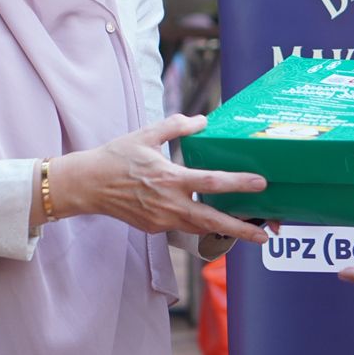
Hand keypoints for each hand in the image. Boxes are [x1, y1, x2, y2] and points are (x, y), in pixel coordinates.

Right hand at [58, 114, 269, 243]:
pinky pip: (183, 227)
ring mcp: (161, 220)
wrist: (87, 186)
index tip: (261, 184)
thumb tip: (203, 121)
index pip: (212, 182)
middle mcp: (168, 204)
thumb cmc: (116, 157)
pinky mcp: (155, 228)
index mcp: (170, 178)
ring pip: (200, 228)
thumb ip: (176, 126)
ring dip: (225, 231)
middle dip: (241, 228)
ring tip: (250, 232)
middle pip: (212, 220)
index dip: (238, 184)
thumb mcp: (146, 135)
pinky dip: (201, 225)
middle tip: (266, 234)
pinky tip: (216, 222)